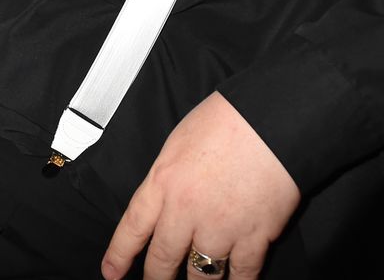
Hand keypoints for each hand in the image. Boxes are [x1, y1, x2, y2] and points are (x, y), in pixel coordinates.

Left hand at [101, 92, 300, 279]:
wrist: (271, 121)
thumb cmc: (227, 120)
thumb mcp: (179, 143)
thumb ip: (169, 176)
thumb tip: (166, 195)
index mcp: (163, 182)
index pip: (132, 227)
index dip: (120, 255)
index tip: (112, 272)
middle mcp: (185, 211)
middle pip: (163, 258)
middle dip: (157, 278)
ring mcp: (219, 227)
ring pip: (201, 273)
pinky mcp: (253, 237)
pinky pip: (242, 274)